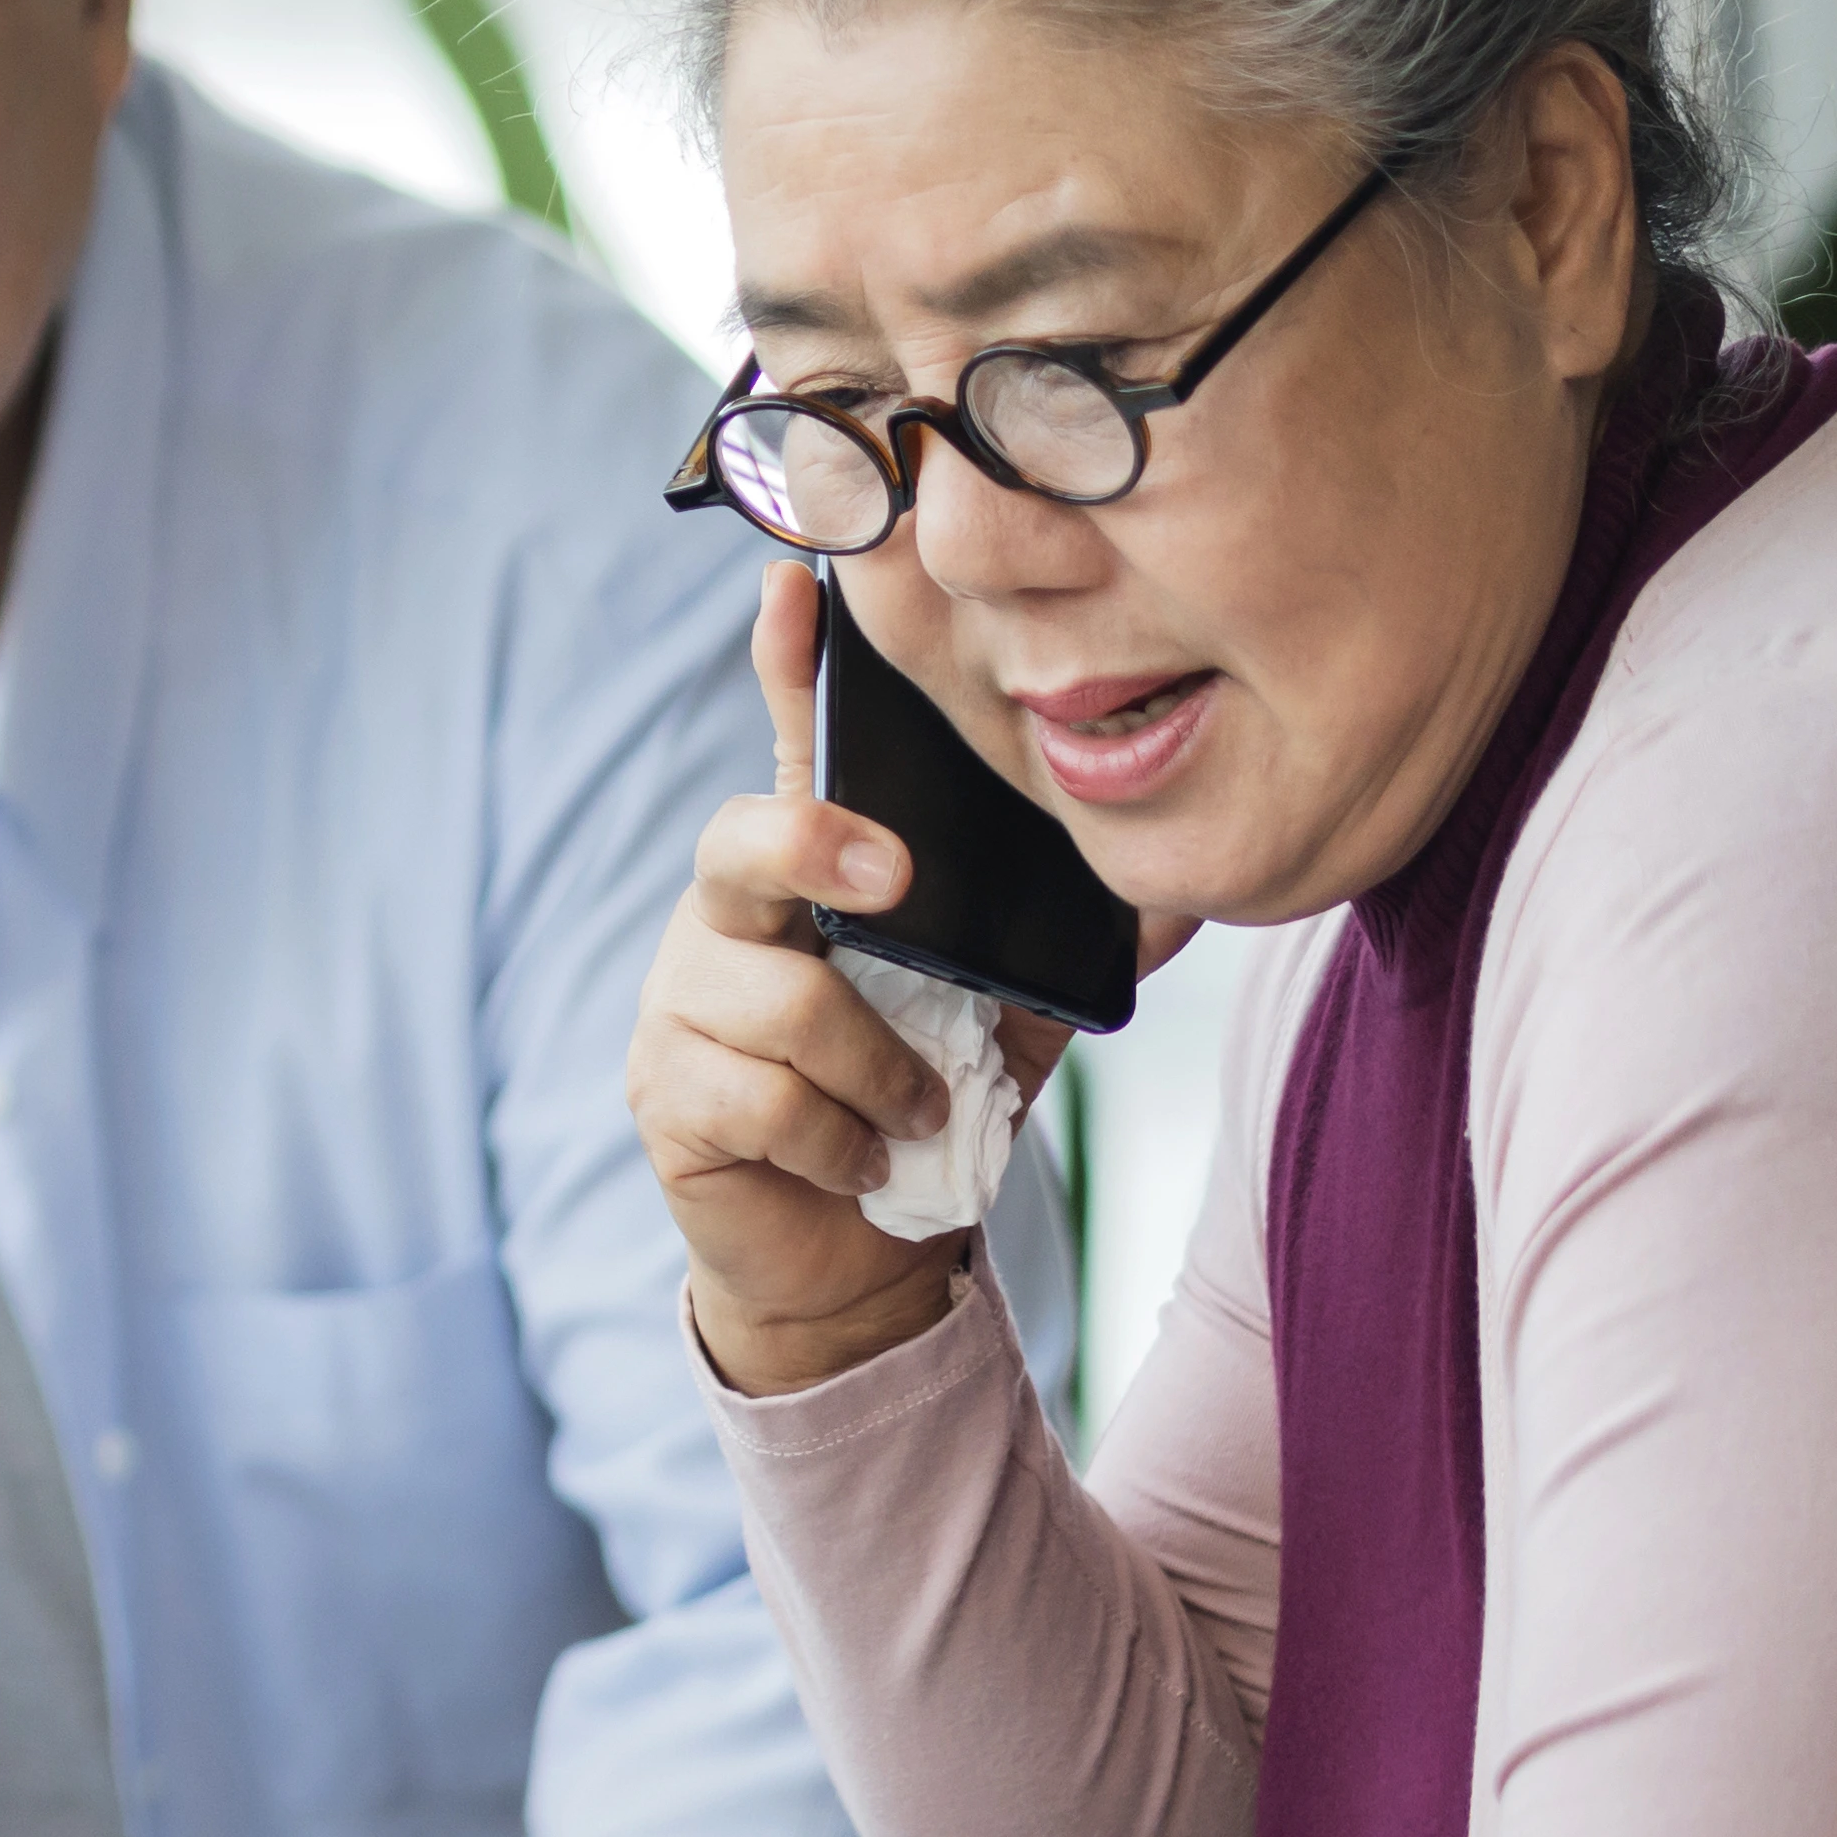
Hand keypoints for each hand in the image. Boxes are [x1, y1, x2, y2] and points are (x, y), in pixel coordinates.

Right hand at [626, 566, 1100, 1399]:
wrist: (858, 1258)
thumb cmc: (922, 1107)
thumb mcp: (1010, 1014)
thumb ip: (1061, 943)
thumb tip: (1172, 892)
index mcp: (810, 874)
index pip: (792, 743)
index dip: (787, 661)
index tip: (796, 579)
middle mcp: (728, 919)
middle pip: (738, 840)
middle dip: (816, 845)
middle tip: (894, 881)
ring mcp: (681, 1004)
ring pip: (777, 1005)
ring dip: (879, 1072)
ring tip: (917, 1111)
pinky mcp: (664, 1093)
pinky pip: (764, 1102)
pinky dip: (841, 1142)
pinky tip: (863, 1160)